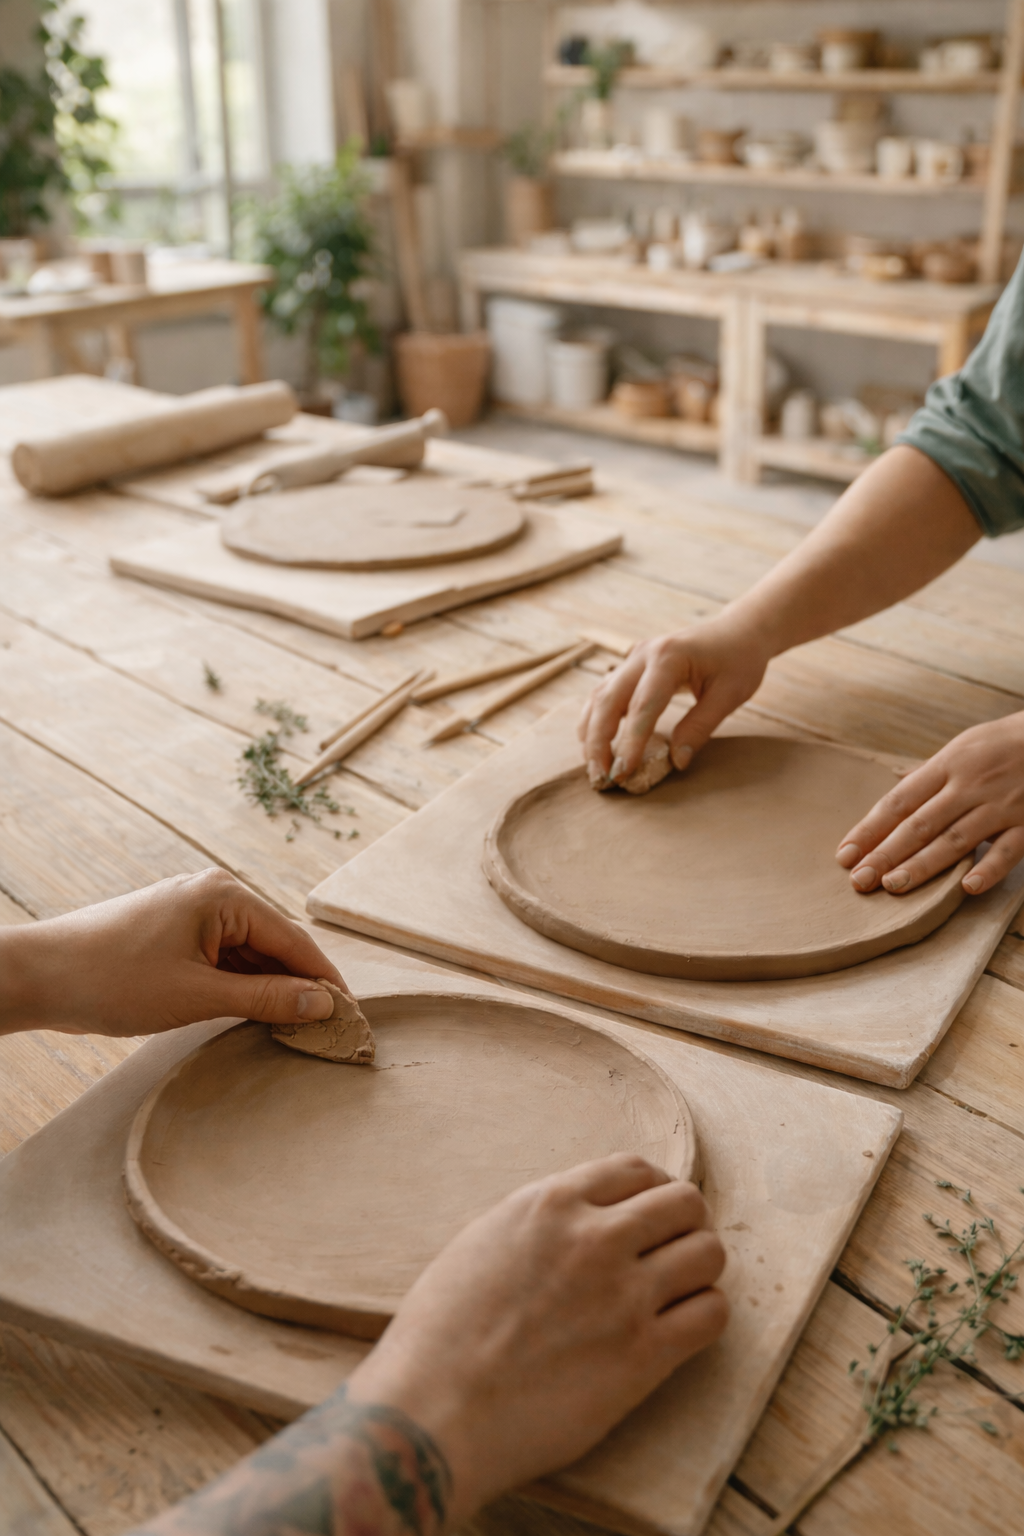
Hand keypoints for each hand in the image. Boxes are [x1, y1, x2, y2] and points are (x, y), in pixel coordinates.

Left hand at [0, 868, 346, 1037]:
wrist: (38, 977)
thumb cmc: (112, 979)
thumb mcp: (198, 995)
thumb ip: (266, 997)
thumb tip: (323, 1003)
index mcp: (225, 895)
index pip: (295, 940)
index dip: (326, 981)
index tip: (353, 1018)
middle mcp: (214, 894)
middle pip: (277, 945)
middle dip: (302, 986)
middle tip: (329, 1031)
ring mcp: (194, 913)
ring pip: (251, 954)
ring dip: (272, 989)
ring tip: (297, 1030)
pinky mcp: (176, 934)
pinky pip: (225, 958)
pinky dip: (242, 986)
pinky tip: (254, 1015)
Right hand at [348, 1153, 727, 1526]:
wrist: (434, 1413)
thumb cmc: (439, 1337)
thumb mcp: (482, 1243)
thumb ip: (540, 1223)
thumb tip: (579, 1220)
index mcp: (551, 1203)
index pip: (635, 1169)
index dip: (651, 1189)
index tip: (649, 1214)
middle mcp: (595, 1237)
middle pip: (684, 1202)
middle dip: (684, 1224)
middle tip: (672, 1253)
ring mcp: (624, 1295)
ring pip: (708, 1253)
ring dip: (700, 1268)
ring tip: (680, 1291)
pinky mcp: (643, 1356)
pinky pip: (711, 1314)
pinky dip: (705, 1316)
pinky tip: (680, 1330)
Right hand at [579, 615, 769, 787]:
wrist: (737, 631)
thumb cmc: (739, 661)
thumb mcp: (729, 695)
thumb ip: (700, 727)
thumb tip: (677, 762)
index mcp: (670, 657)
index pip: (643, 704)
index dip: (630, 741)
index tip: (623, 772)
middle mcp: (644, 654)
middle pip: (608, 699)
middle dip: (599, 741)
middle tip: (601, 777)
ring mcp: (633, 658)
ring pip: (599, 696)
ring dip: (591, 732)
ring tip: (594, 767)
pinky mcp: (631, 666)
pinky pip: (604, 692)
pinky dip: (595, 719)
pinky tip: (593, 743)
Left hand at [837, 713, 1023, 896]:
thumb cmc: (1004, 744)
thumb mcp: (963, 747)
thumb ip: (930, 772)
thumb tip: (894, 779)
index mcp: (947, 765)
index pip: (899, 802)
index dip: (870, 829)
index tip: (845, 854)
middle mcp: (968, 786)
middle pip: (919, 824)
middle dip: (885, 853)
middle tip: (858, 880)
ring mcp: (1000, 806)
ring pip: (955, 839)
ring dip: (923, 865)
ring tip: (892, 886)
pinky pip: (1009, 850)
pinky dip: (989, 869)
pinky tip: (966, 888)